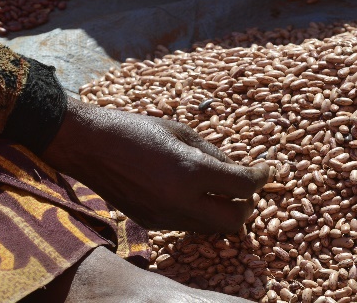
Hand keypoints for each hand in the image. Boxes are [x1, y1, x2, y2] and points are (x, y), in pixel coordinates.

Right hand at [42, 97, 272, 232]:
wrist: (91, 146)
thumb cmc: (136, 129)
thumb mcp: (180, 131)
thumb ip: (213, 152)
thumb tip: (235, 168)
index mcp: (190, 170)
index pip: (243, 185)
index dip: (261, 176)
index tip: (266, 169)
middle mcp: (181, 200)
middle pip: (235, 220)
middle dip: (247, 204)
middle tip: (245, 186)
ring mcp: (166, 216)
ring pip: (212, 228)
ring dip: (222, 211)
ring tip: (217, 188)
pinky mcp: (152, 223)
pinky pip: (187, 225)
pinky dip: (198, 213)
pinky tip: (189, 193)